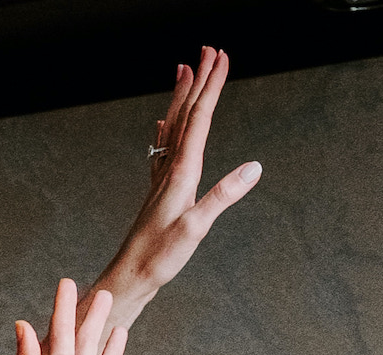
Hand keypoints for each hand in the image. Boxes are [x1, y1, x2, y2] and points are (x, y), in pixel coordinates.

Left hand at [103, 46, 259, 316]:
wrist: (128, 278)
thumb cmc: (158, 259)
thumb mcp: (195, 229)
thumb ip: (223, 196)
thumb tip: (254, 168)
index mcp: (181, 173)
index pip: (199, 118)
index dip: (211, 86)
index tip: (220, 57)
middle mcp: (170, 171)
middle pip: (186, 114)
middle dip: (199, 80)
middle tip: (208, 49)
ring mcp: (162, 181)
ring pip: (173, 127)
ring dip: (181, 97)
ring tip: (185, 71)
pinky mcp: (157, 194)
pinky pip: (163, 151)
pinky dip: (166, 130)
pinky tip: (162, 124)